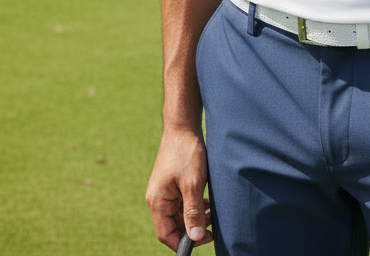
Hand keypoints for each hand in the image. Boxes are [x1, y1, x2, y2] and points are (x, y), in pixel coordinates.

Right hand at [146, 126, 212, 249]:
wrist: (183, 126)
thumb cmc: (185, 152)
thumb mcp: (193, 184)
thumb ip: (193, 212)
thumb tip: (196, 237)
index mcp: (157, 202)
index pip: (166, 234)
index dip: (183, 242)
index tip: (202, 241)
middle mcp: (158, 199)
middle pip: (172, 226)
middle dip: (191, 229)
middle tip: (211, 228)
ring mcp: (165, 191)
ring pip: (179, 215)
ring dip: (195, 218)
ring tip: (212, 214)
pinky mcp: (172, 184)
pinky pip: (181, 203)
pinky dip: (194, 206)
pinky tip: (207, 203)